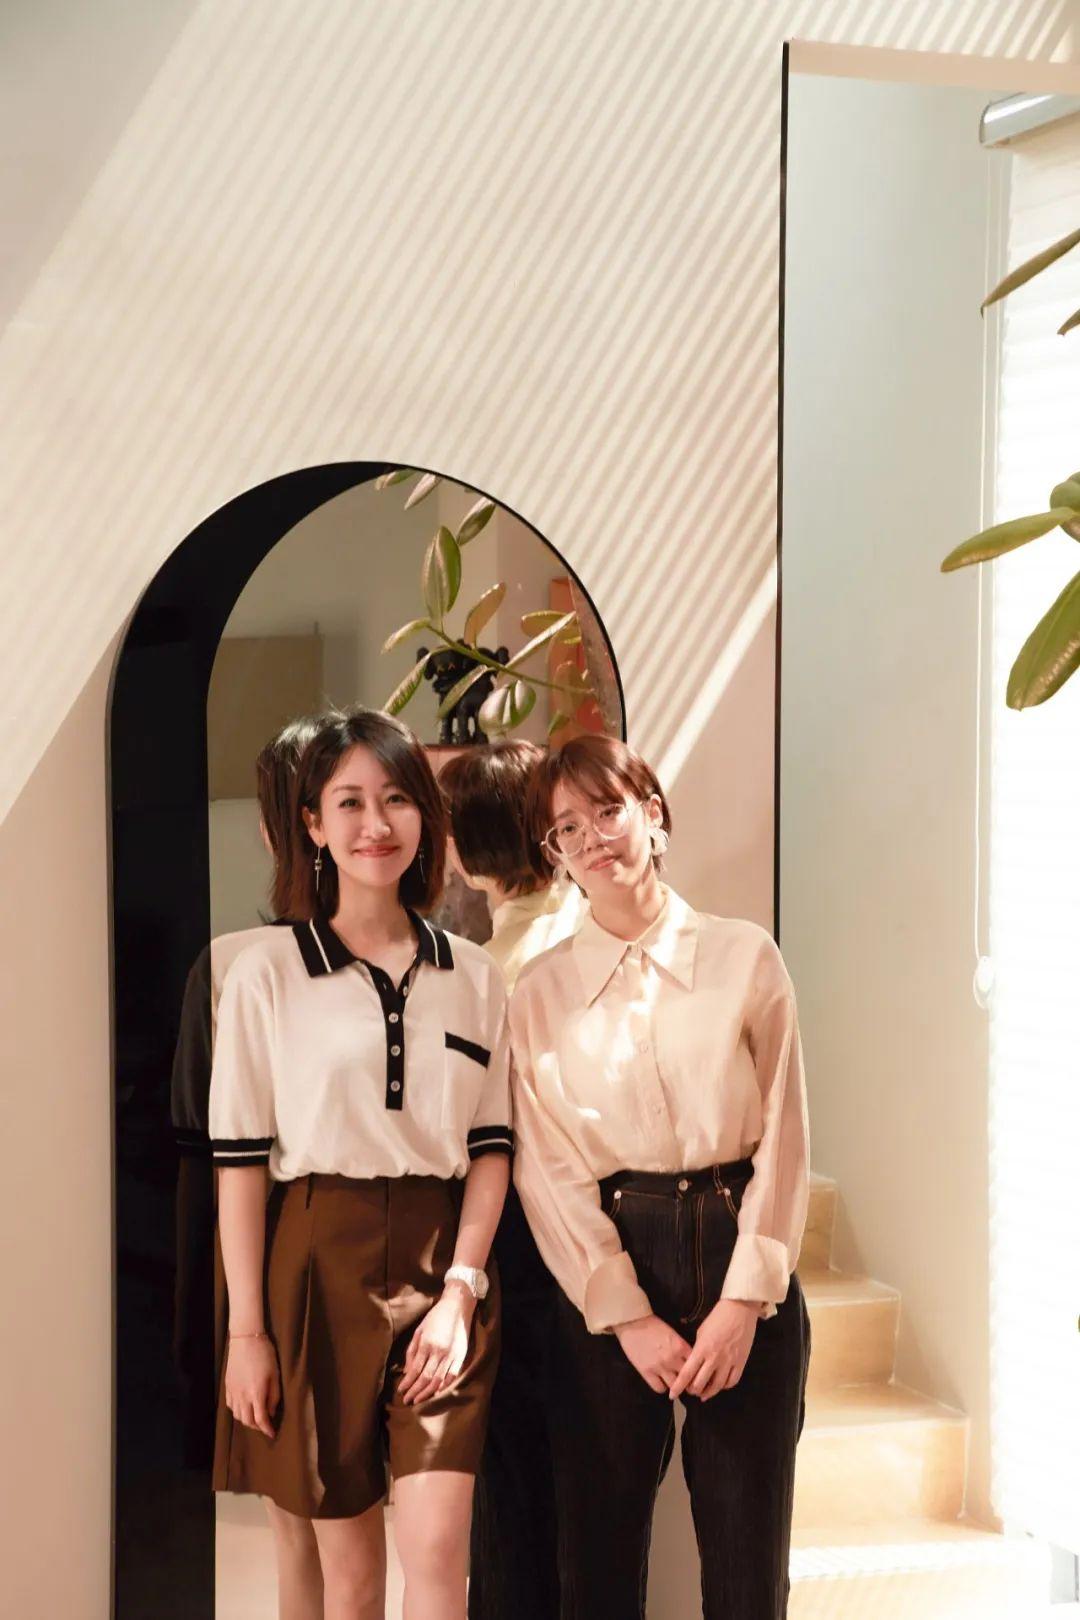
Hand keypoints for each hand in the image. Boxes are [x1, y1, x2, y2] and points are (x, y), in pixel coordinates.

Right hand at [225, 1336, 280, 1437]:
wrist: (245, 1339)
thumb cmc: (264, 1354)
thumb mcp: (275, 1375)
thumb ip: (274, 1396)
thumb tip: (271, 1412)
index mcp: (256, 1394)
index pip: (261, 1420)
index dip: (267, 1429)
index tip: (272, 1434)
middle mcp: (242, 1396)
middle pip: (247, 1421)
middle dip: (257, 1427)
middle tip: (265, 1426)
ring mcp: (233, 1391)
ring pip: (237, 1415)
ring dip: (246, 1420)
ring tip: (255, 1418)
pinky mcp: (227, 1386)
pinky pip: (230, 1406)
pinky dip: (237, 1411)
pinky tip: (243, 1407)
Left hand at [399, 1285, 473, 1405]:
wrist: (457, 1306)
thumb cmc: (435, 1317)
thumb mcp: (419, 1330)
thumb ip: (412, 1351)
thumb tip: (407, 1371)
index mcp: (427, 1344)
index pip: (415, 1370)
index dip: (407, 1383)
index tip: (401, 1391)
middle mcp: (439, 1351)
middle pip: (425, 1378)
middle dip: (415, 1391)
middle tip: (407, 1401)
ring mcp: (451, 1355)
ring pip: (438, 1380)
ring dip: (427, 1392)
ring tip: (418, 1400)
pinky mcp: (461, 1356)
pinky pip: (452, 1376)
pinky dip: (444, 1386)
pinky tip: (436, 1392)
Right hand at [613, 1313, 690, 1392]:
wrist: (633, 1322)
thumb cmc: (653, 1325)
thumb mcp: (673, 1334)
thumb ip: (682, 1348)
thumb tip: (689, 1361)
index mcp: (681, 1346)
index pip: (696, 1366)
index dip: (696, 1372)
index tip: (695, 1375)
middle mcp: (672, 1358)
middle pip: (687, 1379)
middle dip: (688, 1382)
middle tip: (685, 1383)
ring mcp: (659, 1366)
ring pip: (674, 1386)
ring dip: (675, 1386)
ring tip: (672, 1383)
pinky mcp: (646, 1372)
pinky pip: (659, 1388)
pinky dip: (661, 1387)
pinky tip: (660, 1382)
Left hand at [668, 1299, 758, 1399]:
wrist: (739, 1309)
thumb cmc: (717, 1317)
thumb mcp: (701, 1331)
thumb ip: (697, 1348)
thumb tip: (694, 1361)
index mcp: (702, 1349)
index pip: (687, 1372)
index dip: (679, 1386)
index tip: (673, 1395)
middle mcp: (714, 1358)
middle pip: (700, 1383)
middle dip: (693, 1391)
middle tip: (690, 1392)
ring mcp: (729, 1361)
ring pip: (717, 1386)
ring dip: (709, 1392)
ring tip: (704, 1394)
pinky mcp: (741, 1362)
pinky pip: (732, 1381)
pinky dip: (725, 1386)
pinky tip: (720, 1386)